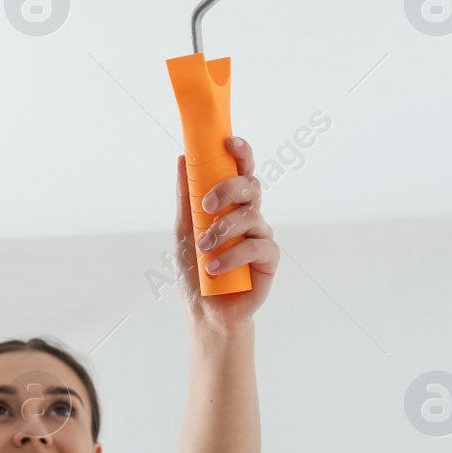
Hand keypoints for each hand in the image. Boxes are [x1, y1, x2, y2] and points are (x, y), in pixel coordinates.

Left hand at [173, 136, 276, 326]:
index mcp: (230, 203)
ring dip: (223, 231)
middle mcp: (248, 214)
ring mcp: (260, 234)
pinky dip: (233, 255)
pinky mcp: (269, 257)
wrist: (206, 310)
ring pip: (251, 215)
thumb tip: (182, 158)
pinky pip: (258, 245)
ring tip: (204, 250)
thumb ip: (186, 196)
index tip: (230, 142)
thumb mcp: (184, 229)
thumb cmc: (196, 269)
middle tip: (207, 206)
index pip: (241, 170)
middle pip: (250, 185)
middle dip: (229, 189)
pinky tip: (215, 268)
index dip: (241, 152)